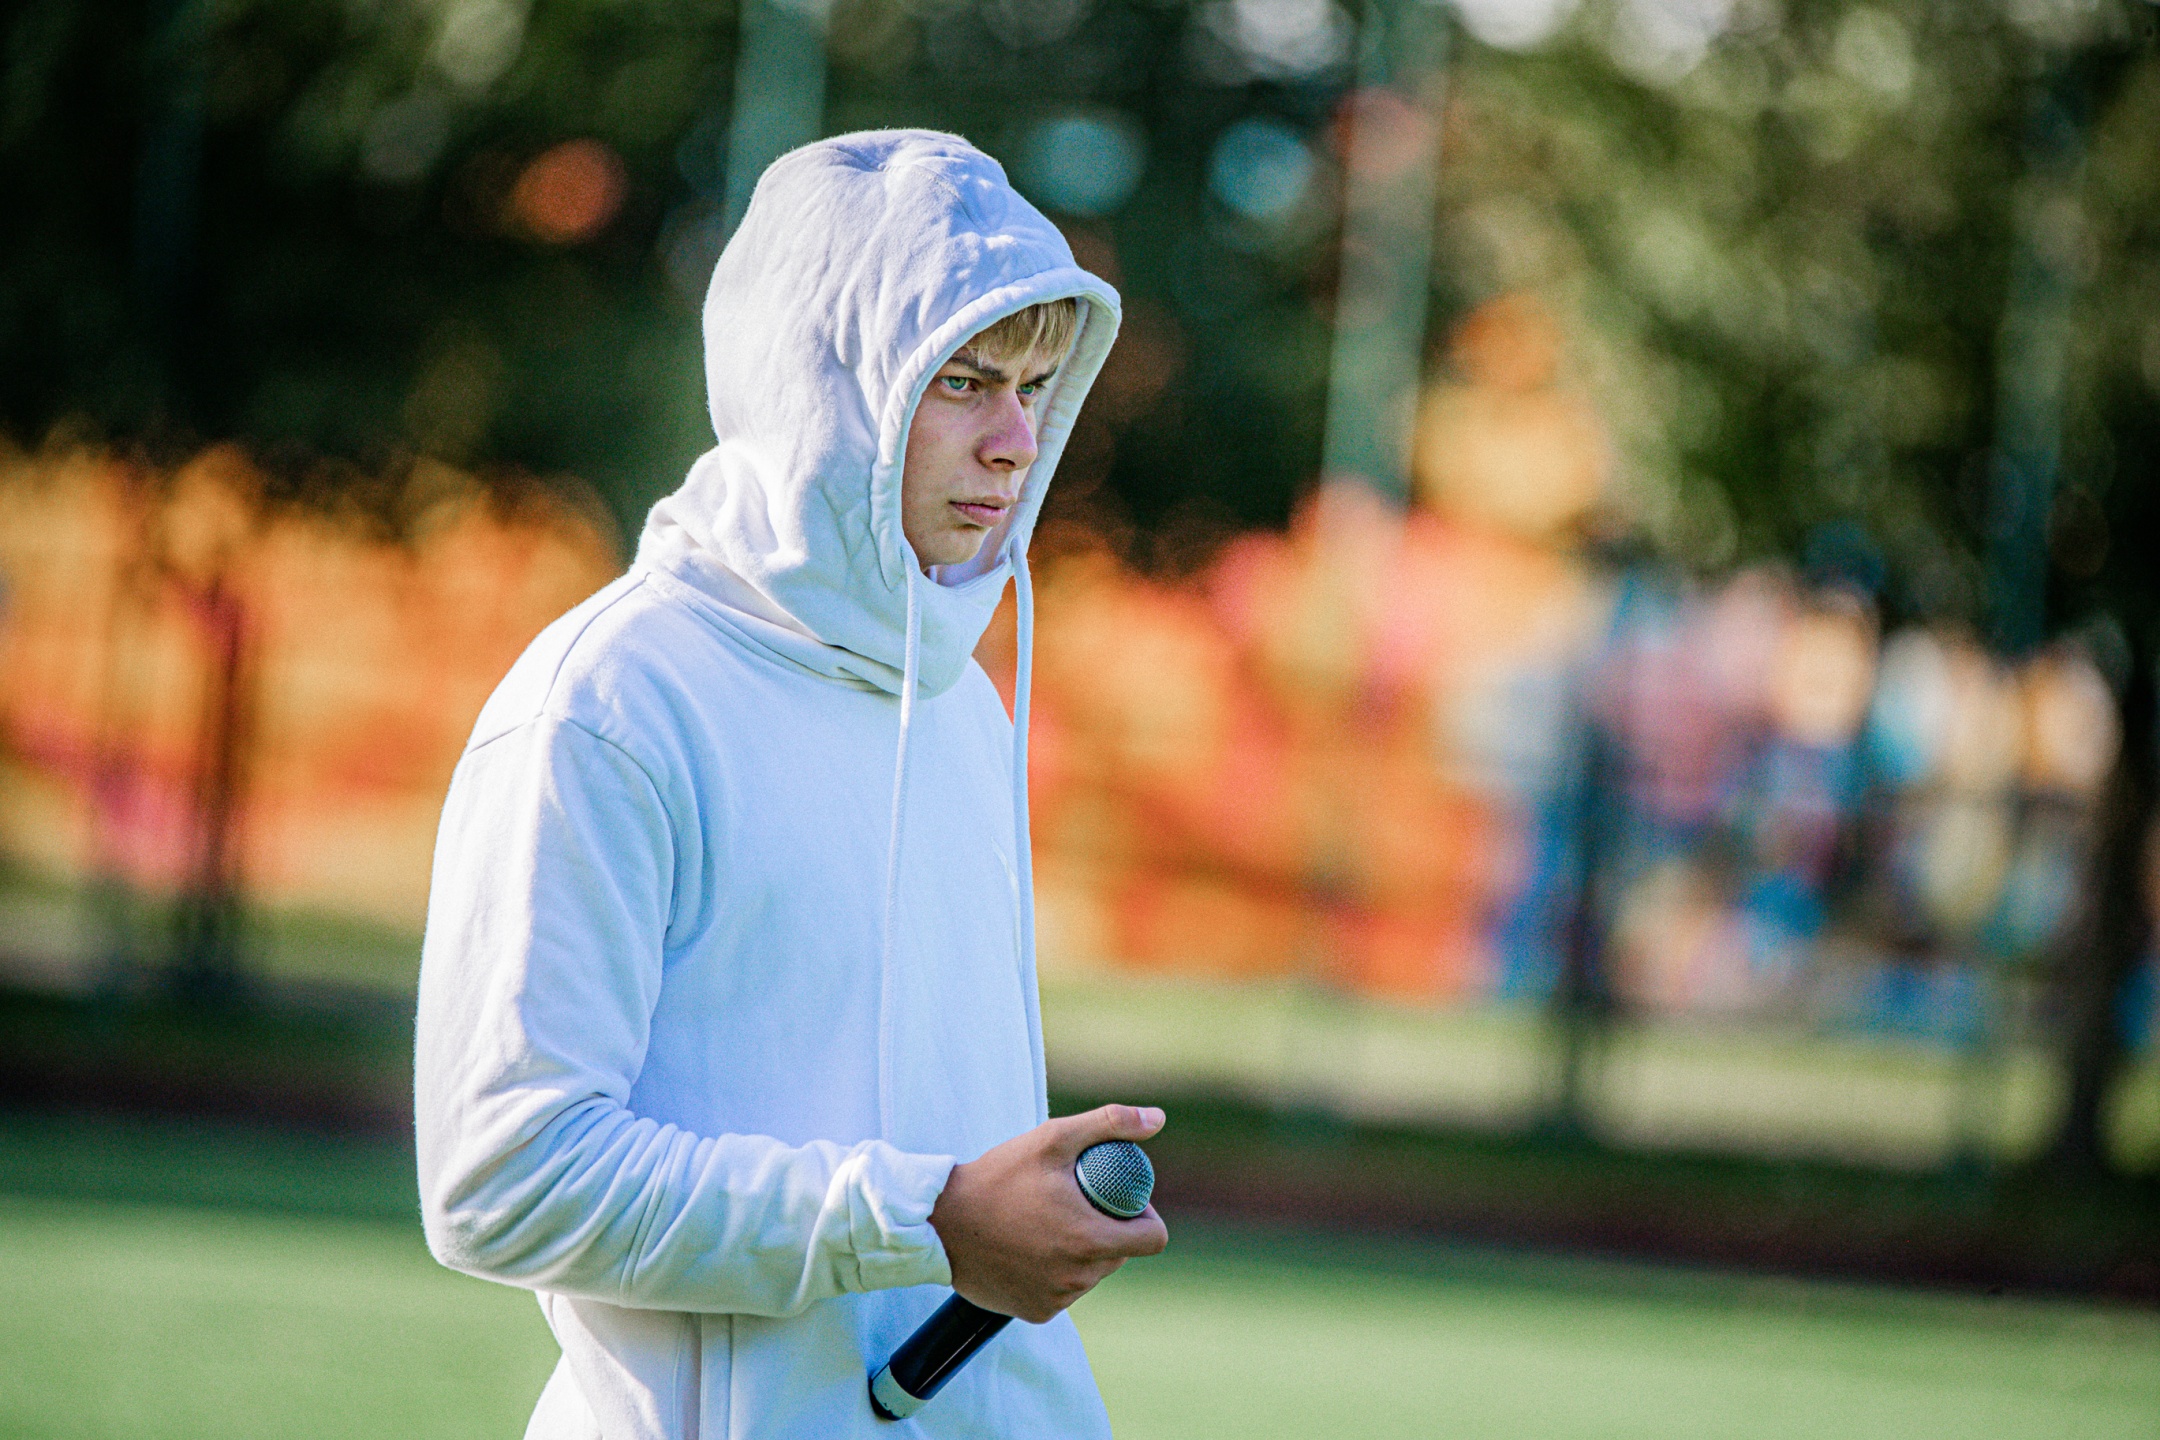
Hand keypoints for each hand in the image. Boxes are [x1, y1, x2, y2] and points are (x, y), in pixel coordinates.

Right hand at [927, 1105, 1168, 1323]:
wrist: (939, 1222)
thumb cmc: (997, 1177)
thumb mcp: (1052, 1139)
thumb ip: (1109, 1123)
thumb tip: (1158, 1118)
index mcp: (1091, 1241)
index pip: (1154, 1238)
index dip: (1145, 1216)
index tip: (1121, 1199)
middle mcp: (1079, 1278)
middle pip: (1121, 1254)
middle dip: (1110, 1229)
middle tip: (1079, 1202)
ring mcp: (1057, 1299)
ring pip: (1092, 1274)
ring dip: (1084, 1252)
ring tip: (1054, 1223)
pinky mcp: (1036, 1312)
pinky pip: (1064, 1291)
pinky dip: (1058, 1273)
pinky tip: (1035, 1249)